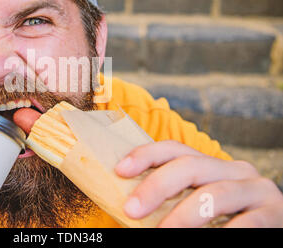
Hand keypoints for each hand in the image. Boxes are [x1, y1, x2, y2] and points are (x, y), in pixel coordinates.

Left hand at [115, 140, 282, 227]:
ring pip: (215, 194)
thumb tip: (128, 207)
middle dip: (157, 186)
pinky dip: (223, 232)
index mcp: (211, 165)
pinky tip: (204, 240)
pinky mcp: (275, 213)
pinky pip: (247, 223)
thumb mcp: (195, 204)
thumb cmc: (222, 222)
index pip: (175, 150)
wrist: (267, 229)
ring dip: (184, 215)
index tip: (120, 170)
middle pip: (190, 166)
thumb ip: (170, 202)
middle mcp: (234, 170)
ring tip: (162, 232)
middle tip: (131, 209)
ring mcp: (257, 189)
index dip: (146, 155)